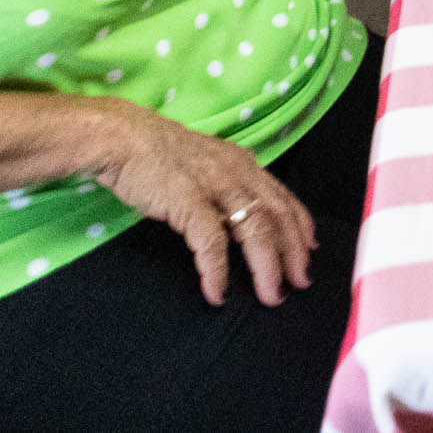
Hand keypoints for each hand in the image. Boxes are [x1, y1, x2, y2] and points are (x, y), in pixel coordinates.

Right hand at [88, 99, 316, 307]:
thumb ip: (229, 186)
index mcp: (244, 164)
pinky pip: (210, 240)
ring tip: (270, 295)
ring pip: (254, 229)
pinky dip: (217, 269)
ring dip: (266, 266)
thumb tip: (245, 216)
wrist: (122, 137)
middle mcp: (237, 172)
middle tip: (299, 283)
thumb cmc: (161, 155)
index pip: (284, 198)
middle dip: (292, 253)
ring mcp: (214, 185)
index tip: (310, 253)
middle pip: (277, 216)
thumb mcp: (208, 164)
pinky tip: (218, 292)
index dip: (301, 227)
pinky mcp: (186, 200)